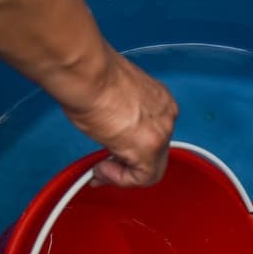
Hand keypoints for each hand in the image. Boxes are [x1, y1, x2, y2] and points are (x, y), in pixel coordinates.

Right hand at [62, 49, 177, 187]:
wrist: (87, 73)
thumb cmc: (91, 77)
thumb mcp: (112, 96)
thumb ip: (120, 116)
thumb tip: (111, 131)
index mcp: (159, 99)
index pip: (152, 134)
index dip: (131, 150)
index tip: (111, 155)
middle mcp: (166, 115)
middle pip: (155, 154)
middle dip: (128, 166)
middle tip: (104, 170)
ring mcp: (161, 132)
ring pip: (151, 169)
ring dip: (123, 174)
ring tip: (100, 169)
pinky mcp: (149, 148)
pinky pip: (144, 178)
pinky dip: (121, 179)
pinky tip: (102, 169)